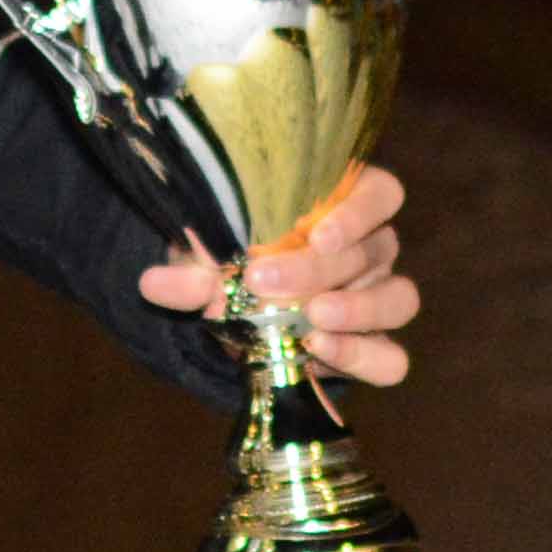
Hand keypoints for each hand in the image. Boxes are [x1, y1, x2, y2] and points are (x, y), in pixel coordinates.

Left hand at [137, 162, 414, 387]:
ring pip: (398, 299)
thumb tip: (152, 284)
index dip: (357, 211)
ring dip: (356, 310)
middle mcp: (371, 249)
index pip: (380, 193)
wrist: (237, 315)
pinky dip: (361, 355)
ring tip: (310, 321)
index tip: (315, 233)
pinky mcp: (376, 346)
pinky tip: (319, 350)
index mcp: (341, 208)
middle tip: (264, 282)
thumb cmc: (231, 265)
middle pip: (373, 249)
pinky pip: (391, 357)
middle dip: (317, 268)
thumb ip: (189, 271)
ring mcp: (379, 297)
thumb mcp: (206, 261)